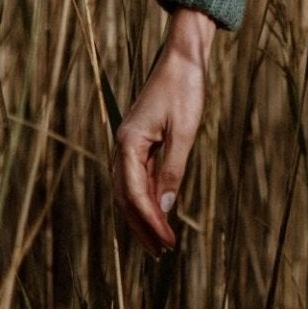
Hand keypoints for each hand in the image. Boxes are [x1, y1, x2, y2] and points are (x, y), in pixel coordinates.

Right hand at [111, 8, 216, 258]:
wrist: (182, 54)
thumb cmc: (185, 87)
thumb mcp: (184, 130)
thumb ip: (172, 171)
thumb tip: (164, 211)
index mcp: (128, 143)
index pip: (133, 195)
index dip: (149, 223)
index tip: (167, 244)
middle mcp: (122, 146)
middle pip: (125, 198)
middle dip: (142, 227)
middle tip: (161, 254)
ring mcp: (129, 144)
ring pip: (129, 190)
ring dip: (143, 216)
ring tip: (159, 241)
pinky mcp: (140, 140)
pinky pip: (138, 177)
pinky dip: (147, 198)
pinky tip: (159, 212)